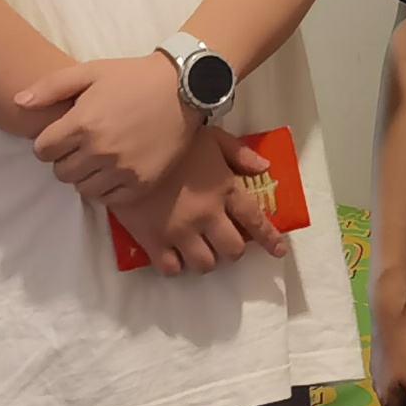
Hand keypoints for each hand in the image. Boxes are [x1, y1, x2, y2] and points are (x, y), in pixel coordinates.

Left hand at [21, 51, 199, 212]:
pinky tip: (114, 170)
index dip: (48, 143)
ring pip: (82, 188)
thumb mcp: (89, 72)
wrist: (184, 89)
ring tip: (98, 158)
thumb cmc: (132, 77)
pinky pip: (109, 199)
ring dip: (84, 176)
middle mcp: (99, 151)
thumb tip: (17, 103)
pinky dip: (106, 188)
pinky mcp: (141, 184)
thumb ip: (50, 87)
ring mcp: (122, 170)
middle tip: (80, 146)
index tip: (61, 136)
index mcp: (82, 123)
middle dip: (65, 159)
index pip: (42, 151)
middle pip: (60, 172)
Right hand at [109, 125, 272, 274]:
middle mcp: (207, 216)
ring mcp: (180, 231)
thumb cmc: (172, 138)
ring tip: (198, 249)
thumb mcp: (212, 137)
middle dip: (232, 249)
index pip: (255, 221)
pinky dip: (176, 266)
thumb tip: (264, 168)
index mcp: (224, 190)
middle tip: (223, 241)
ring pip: (205, 264)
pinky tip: (173, 256)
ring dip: (206, 259)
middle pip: (232, 250)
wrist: (127, 145)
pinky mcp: (152, 240)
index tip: (278, 251)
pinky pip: (171, 269)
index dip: (269, 239)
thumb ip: (239, 153)